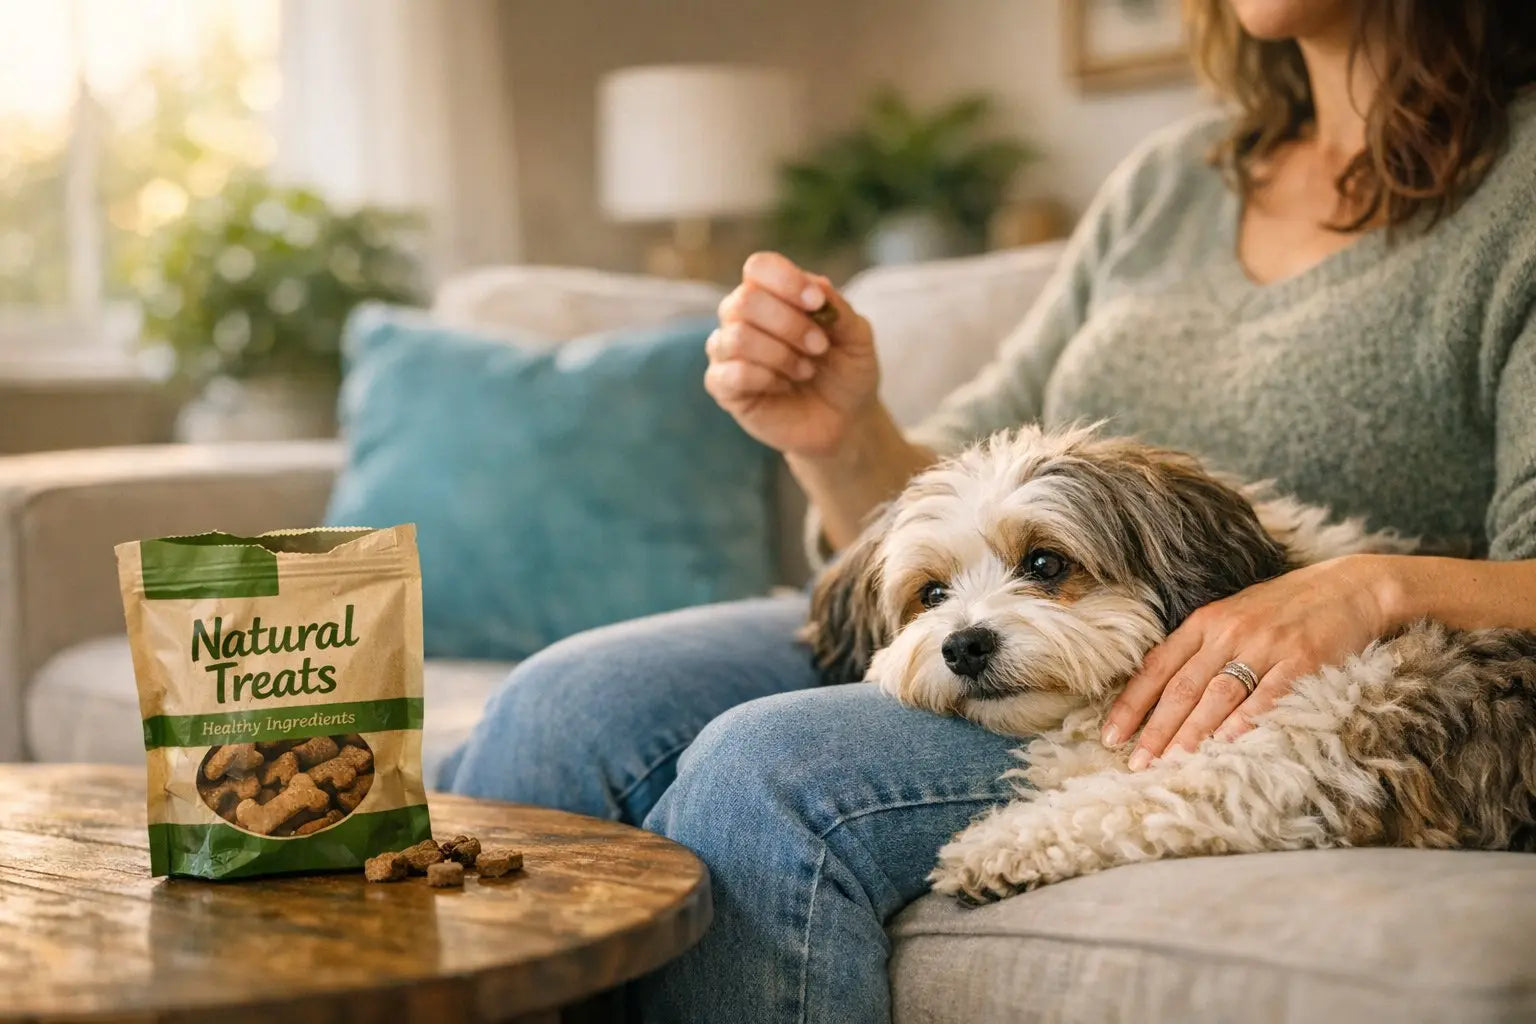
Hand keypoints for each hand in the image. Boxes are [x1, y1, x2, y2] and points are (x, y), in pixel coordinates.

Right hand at [705, 252, 880, 457]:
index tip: (817, 304)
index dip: (786, 281)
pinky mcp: (724, 388)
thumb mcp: (857, 337)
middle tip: (819, 347)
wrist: (845, 420)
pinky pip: (728, 374)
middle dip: (790, 324)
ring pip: (736, 337)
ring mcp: (728, 352)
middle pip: (745, 301)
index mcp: (771, 294)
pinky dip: (763, 378)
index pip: (759, 267)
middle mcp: (742, 317)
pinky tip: (782, 386)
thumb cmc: (846, 371)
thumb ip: (838, 308)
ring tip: (806, 371)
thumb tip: (815, 284)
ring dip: (780, 354)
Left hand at [1101, 554, 1400, 768]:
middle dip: (1156, 729)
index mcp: (1206, 621)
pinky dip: (1246, 721)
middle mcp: (1230, 632)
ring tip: (1171, 763)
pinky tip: (1226, 744)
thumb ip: (1199, 647)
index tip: (1111, 736)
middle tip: (1136, 764)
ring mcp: (1267, 645)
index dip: (1132, 703)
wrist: (1352, 587)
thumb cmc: (1286, 607)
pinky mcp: (1304, 661)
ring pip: (1219, 696)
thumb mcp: (1233, 616)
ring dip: (1192, 733)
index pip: (1158, 666)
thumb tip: (1160, 688)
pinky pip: (1269, 696)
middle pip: (1183, 687)